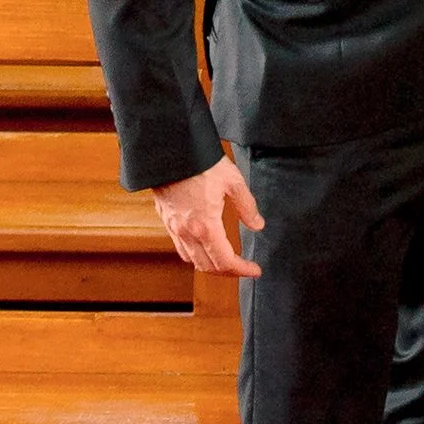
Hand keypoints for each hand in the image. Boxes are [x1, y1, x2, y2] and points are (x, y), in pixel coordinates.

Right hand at [152, 155, 263, 276]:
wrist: (170, 151)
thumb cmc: (201, 163)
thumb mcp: (233, 181)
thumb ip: (247, 206)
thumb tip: (257, 224)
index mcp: (205, 226)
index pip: (225, 261)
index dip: (242, 270)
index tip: (255, 270)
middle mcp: (187, 232)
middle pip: (208, 267)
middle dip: (228, 272)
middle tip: (244, 268)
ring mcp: (174, 228)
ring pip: (192, 260)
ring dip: (210, 266)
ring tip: (226, 261)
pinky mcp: (166, 220)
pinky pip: (180, 247)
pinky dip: (195, 254)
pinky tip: (205, 245)